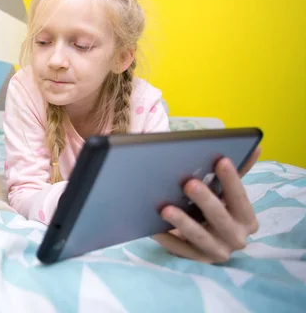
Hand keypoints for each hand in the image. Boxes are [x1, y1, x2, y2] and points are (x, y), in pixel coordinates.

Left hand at [153, 147, 260, 262]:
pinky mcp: (197, 261)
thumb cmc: (215, 209)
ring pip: (199, 237)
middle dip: (205, 200)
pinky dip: (166, 239)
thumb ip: (237, 172)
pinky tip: (152, 228)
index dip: (232, 180)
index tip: (221, 160)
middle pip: (221, 219)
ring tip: (165, 209)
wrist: (205, 240)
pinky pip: (179, 250)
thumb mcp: (226, 194)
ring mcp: (217, 252)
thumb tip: (255, 145)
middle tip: (188, 183)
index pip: (241, 199)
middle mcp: (236, 238)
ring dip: (183, 222)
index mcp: (247, 219)